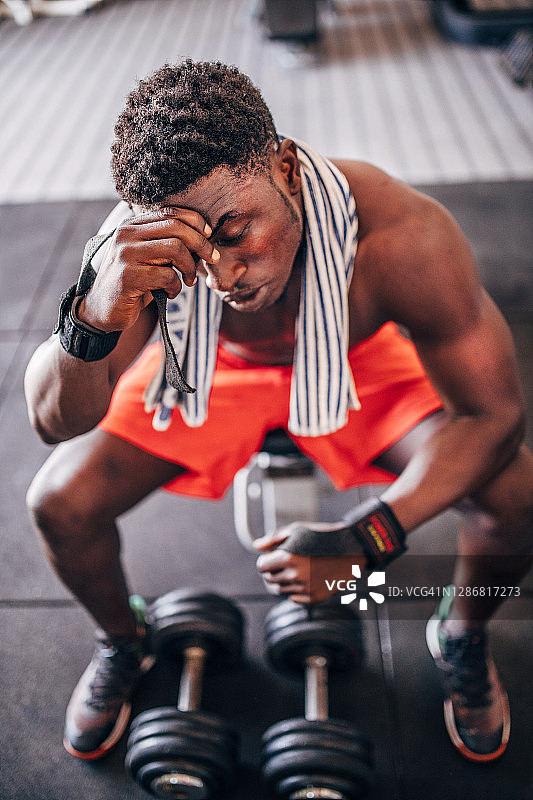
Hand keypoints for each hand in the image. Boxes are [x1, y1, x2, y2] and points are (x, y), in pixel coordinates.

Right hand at [77, 207, 219, 331]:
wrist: (103, 310)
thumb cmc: (134, 284)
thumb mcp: (150, 258)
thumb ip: (166, 244)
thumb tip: (204, 239)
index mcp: (132, 226)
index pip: (169, 212)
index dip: (195, 221)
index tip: (209, 235)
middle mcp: (126, 235)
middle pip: (176, 227)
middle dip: (200, 243)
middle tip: (211, 258)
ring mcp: (125, 254)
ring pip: (175, 249)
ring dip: (189, 267)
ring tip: (189, 281)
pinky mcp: (127, 276)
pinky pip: (166, 275)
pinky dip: (176, 287)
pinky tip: (171, 294)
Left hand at [254, 521, 366, 603]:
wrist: (351, 549)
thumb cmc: (323, 536)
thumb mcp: (297, 530)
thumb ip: (274, 538)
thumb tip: (256, 546)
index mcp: (288, 558)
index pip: (261, 566)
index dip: (264, 560)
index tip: (271, 557)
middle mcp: (295, 575)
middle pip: (269, 580)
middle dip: (272, 571)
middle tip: (282, 563)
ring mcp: (305, 588)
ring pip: (281, 590)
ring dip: (283, 581)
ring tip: (295, 569)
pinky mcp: (315, 597)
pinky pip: (295, 598)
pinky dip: (296, 590)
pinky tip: (305, 578)